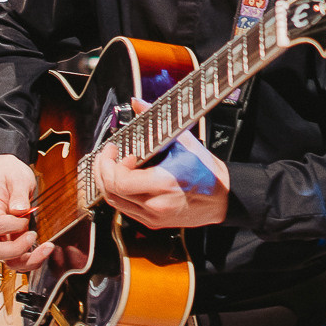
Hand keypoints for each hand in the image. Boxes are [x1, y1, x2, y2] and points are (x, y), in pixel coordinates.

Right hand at [0, 154, 52, 272]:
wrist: (9, 176)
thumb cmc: (10, 175)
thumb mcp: (16, 177)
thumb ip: (18, 193)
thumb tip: (20, 210)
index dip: (12, 225)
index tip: (26, 217)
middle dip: (16, 249)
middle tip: (33, 235)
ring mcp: (0, 237)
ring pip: (7, 261)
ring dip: (27, 260)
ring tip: (47, 248)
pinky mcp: (12, 242)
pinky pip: (19, 258)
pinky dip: (33, 259)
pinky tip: (46, 249)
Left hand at [94, 134, 230, 229]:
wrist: (222, 199)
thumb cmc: (207, 172)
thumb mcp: (184, 142)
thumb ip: (156, 122)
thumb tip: (138, 104)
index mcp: (164, 184)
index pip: (120, 181)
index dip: (110, 165)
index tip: (115, 150)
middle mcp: (156, 205)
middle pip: (111, 192)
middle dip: (102, 170)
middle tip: (107, 155)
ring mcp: (153, 216)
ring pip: (114, 202)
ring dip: (107, 182)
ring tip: (111, 166)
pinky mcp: (152, 222)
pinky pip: (124, 209)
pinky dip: (118, 193)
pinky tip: (123, 179)